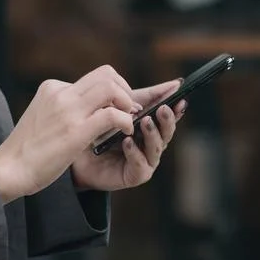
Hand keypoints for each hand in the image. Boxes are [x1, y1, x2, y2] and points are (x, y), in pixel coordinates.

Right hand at [0, 66, 140, 202]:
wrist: (9, 169)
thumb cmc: (28, 149)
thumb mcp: (44, 117)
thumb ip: (64, 107)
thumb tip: (90, 108)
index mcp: (52, 87)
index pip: (93, 77)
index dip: (112, 91)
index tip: (118, 107)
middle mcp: (60, 93)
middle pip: (106, 74)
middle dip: (125, 90)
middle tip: (128, 110)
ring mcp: (68, 110)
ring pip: (111, 88)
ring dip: (127, 103)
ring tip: (128, 121)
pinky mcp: (75, 131)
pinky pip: (112, 115)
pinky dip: (125, 121)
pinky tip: (124, 132)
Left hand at [71, 79, 186, 191]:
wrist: (79, 153)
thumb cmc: (103, 129)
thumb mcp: (124, 108)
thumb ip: (148, 97)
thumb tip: (175, 84)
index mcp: (152, 128)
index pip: (169, 119)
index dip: (176, 109)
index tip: (180, 98)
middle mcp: (152, 145)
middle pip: (166, 133)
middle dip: (166, 121)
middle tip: (162, 109)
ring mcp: (146, 161)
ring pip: (156, 148)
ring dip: (152, 134)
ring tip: (144, 122)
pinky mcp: (135, 175)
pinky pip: (140, 166)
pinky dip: (135, 153)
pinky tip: (127, 142)